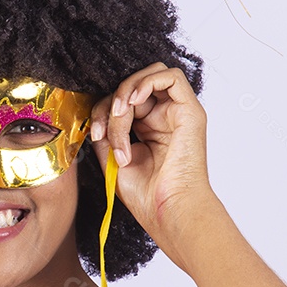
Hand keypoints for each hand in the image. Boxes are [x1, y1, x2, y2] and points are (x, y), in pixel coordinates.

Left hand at [89, 62, 215, 231]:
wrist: (167, 210)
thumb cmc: (146, 195)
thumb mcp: (112, 158)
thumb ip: (106, 132)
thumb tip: (96, 114)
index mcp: (146, 130)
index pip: (122, 101)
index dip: (103, 111)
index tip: (96, 135)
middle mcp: (163, 119)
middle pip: (133, 87)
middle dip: (111, 104)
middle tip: (105, 131)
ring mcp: (177, 114)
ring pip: (149, 77)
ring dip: (126, 92)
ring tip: (120, 116)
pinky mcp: (191, 111)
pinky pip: (171, 76)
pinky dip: (147, 82)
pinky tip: (135, 102)